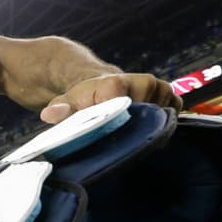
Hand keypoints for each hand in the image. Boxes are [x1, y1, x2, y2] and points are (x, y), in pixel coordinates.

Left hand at [40, 73, 182, 123]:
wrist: (99, 83)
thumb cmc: (82, 97)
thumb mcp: (66, 102)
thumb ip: (60, 108)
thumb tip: (49, 114)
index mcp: (115, 84)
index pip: (122, 105)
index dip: (114, 121)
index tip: (106, 133)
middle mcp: (142, 82)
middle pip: (144, 116)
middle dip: (132, 131)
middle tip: (119, 139)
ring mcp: (158, 89)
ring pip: (160, 118)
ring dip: (147, 130)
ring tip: (130, 133)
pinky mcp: (170, 97)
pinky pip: (172, 115)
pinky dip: (161, 126)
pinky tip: (144, 130)